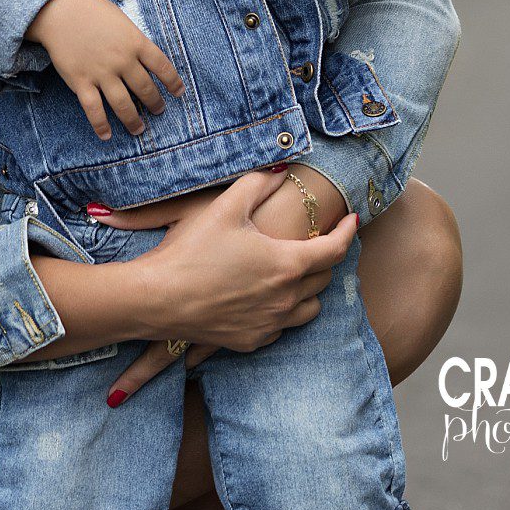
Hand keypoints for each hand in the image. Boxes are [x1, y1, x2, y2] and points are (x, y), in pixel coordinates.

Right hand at [26, 0, 183, 139]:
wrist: (60, 9)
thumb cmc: (91, 11)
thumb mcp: (121, 21)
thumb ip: (133, 41)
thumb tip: (144, 62)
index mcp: (135, 42)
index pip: (162, 66)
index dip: (173, 82)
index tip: (178, 93)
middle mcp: (122, 60)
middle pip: (145, 89)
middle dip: (154, 103)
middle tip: (158, 111)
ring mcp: (102, 72)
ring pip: (123, 104)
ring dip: (133, 120)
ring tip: (138, 129)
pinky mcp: (81, 81)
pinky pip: (94, 109)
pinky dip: (101, 125)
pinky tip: (107, 135)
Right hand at [104, 171, 357, 352]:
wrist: (157, 298)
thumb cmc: (191, 250)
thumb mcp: (224, 207)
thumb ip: (257, 184)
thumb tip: (281, 169)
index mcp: (287, 264)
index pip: (334, 249)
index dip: (347, 230)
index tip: (352, 219)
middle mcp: (286, 298)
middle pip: (324, 279)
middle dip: (325, 258)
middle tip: (317, 242)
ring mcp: (270, 323)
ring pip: (309, 310)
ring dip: (309, 290)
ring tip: (294, 274)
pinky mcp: (251, 341)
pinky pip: (281, 327)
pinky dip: (282, 312)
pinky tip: (266, 299)